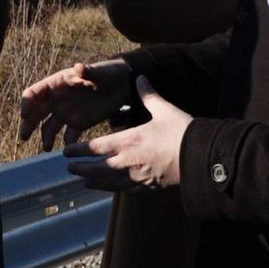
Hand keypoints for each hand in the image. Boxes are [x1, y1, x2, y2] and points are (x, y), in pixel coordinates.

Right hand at [19, 58, 131, 150]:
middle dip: (28, 124)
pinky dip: (67, 142)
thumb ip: (88, 71)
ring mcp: (66, 112)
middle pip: (36, 113)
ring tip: (47, 148)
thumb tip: (78, 66)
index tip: (25, 115)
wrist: (122, 85)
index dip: (27, 103)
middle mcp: (58, 99)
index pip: (34, 93)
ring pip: (49, 126)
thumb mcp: (98, 72)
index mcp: (57, 84)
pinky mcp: (78, 123)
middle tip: (24, 137)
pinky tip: (68, 147)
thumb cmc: (108, 74)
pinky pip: (68, 135)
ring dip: (45, 137)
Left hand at [63, 76, 191, 192]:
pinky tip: (111, 188)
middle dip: (82, 168)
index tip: (67, 152)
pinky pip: (127, 190)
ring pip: (109, 182)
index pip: (96, 148)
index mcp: (129, 141)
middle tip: (69, 168)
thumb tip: (141, 77)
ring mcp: (138, 177)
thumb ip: (149, 95)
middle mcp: (129, 161)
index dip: (80, 151)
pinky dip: (115, 189)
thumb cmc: (182, 132)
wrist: (201, 158)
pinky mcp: (149, 187)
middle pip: (98, 168)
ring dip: (94, 182)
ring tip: (83, 181)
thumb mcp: (164, 110)